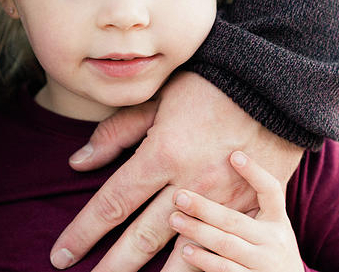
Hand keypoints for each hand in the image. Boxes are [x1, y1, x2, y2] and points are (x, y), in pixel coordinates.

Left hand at [52, 72, 303, 270]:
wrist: (276, 85)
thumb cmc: (210, 84)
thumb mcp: (158, 99)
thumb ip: (117, 133)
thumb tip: (77, 162)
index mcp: (162, 155)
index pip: (112, 203)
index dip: (83, 232)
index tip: (62, 255)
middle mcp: (190, 184)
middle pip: (142, 237)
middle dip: (113, 266)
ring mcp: (224, 199)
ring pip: (184, 253)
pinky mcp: (253, 207)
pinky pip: (226, 247)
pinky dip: (205, 266)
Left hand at [169, 151, 302, 271]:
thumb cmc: (270, 255)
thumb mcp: (272, 231)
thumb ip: (253, 211)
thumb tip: (224, 169)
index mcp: (279, 222)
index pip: (271, 191)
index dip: (255, 172)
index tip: (234, 155)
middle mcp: (275, 241)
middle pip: (235, 220)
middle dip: (203, 207)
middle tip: (178, 196)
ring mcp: (264, 264)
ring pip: (225, 243)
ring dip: (197, 231)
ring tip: (174, 219)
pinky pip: (224, 269)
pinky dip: (204, 259)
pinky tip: (186, 250)